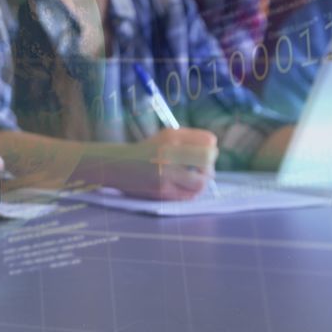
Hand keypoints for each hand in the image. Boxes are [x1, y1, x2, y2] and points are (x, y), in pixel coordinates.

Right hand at [102, 128, 217, 200]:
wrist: (117, 165)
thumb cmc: (146, 151)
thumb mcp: (165, 137)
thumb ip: (189, 140)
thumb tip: (214, 151)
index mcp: (171, 136)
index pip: (208, 141)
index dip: (211, 149)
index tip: (206, 153)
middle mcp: (169, 152)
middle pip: (208, 160)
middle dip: (209, 166)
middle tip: (203, 169)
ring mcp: (165, 173)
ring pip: (201, 182)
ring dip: (202, 182)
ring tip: (195, 180)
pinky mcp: (162, 190)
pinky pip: (189, 195)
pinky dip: (192, 192)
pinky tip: (185, 187)